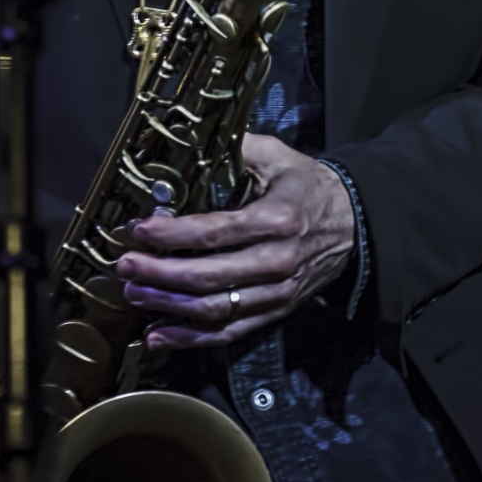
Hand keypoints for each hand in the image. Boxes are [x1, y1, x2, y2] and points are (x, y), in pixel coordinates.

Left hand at [118, 133, 359, 349]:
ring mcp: (277, 291)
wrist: (356, 222)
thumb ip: (238, 148)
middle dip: (158, 273)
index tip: (140, 229)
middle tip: (126, 265)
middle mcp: (277, 260)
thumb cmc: (310, 187)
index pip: (216, 231)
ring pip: (214, 310)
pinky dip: (191, 339)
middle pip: (208, 277)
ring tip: (135, 293)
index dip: (173, 234)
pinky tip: (157, 335)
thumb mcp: (280, 157)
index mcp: (278, 219)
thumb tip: (191, 142)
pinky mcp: (275, 311)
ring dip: (167, 305)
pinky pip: (229, 333)